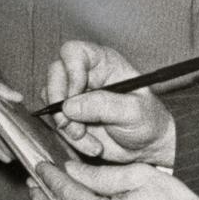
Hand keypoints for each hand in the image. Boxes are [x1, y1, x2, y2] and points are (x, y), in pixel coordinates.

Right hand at [44, 41, 175, 164]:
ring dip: (66, 124)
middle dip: (59, 102)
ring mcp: (75, 94)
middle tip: (71, 124)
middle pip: (55, 73)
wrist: (147, 147)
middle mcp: (86, 74)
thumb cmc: (148, 122)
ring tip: (89, 139)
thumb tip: (69, 106)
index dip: (70, 71)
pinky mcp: (69, 114)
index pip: (74, 52)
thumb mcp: (133, 112)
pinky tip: (91, 144)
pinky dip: (69, 137)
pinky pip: (55, 121)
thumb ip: (103, 106)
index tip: (76, 94)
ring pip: (50, 99)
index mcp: (104, 63)